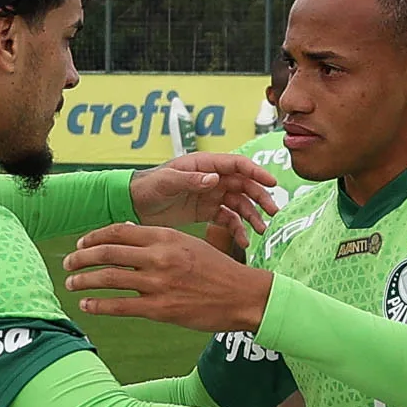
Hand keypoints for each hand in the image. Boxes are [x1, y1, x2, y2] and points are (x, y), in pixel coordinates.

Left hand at [63, 223, 273, 332]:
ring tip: (71, 283)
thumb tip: (127, 235)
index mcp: (166, 236)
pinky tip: (86, 304)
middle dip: (81, 257)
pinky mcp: (160, 309)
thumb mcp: (190, 244)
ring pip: (109, 278)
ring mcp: (158, 283)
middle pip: (107, 252)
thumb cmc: (218, 270)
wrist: (243, 295)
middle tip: (67, 262)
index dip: (94, 237)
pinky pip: (120, 306)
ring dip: (84, 280)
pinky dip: (98, 304)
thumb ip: (159, 241)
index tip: (82, 244)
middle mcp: (159, 257)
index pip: (119, 232)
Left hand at [130, 153, 279, 248]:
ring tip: (261, 231)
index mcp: (205, 165)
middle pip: (244, 185)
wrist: (132, 205)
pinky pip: (228, 219)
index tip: (272, 183)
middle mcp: (212, 178)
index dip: (256, 172)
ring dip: (252, 216)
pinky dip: (237, 229)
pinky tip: (243, 241)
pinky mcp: (207, 212)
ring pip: (240, 204)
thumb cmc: (147, 186)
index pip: (237, 165)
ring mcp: (211, 195)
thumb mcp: (167, 182)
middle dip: (260, 197)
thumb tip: (214, 179)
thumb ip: (190, 180)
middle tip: (273, 211)